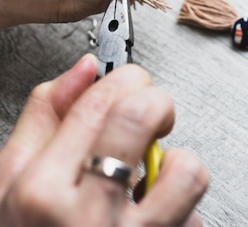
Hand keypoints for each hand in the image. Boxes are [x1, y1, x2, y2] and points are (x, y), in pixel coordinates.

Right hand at [0, 55, 208, 225]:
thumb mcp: (9, 187)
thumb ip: (44, 121)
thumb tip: (84, 69)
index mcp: (40, 191)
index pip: (99, 100)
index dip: (125, 79)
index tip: (130, 84)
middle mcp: (87, 216)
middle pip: (142, 116)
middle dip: (157, 102)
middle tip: (153, 116)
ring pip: (186, 168)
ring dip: (177, 166)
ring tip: (155, 179)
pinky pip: (196, 216)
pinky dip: (183, 210)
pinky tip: (157, 219)